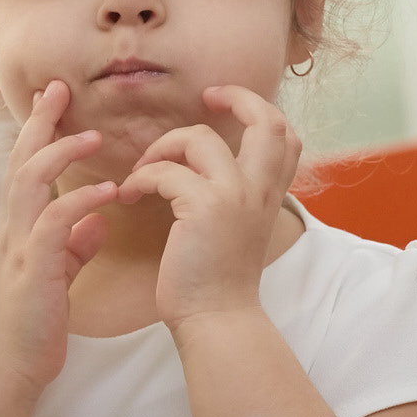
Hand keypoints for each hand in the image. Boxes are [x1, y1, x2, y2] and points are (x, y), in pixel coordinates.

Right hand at [0, 80, 118, 404]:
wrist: (11, 375)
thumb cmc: (32, 331)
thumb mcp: (56, 279)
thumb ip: (73, 247)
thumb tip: (96, 220)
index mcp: (13, 229)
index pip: (22, 169)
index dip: (38, 133)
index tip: (56, 101)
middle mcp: (7, 230)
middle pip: (18, 161)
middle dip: (39, 123)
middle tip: (60, 88)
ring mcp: (15, 247)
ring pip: (29, 182)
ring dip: (61, 153)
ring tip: (91, 136)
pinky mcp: (31, 268)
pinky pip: (55, 221)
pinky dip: (80, 200)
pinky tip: (106, 191)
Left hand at [118, 85, 300, 328]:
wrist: (216, 318)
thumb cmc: (218, 281)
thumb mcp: (241, 229)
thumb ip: (239, 195)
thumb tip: (210, 168)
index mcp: (269, 194)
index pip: (286, 134)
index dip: (258, 107)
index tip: (223, 105)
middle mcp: (260, 189)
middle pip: (267, 120)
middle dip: (235, 97)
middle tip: (204, 99)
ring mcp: (235, 195)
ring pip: (199, 137)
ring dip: (162, 147)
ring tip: (142, 173)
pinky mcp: (204, 206)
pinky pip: (165, 171)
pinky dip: (141, 177)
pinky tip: (130, 196)